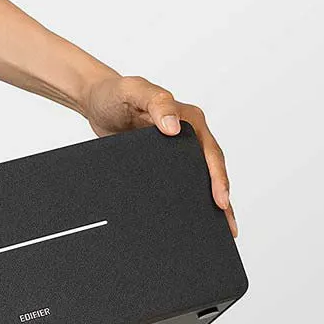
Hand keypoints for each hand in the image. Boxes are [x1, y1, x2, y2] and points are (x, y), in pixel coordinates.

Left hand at [79, 74, 236, 236]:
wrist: (96, 102)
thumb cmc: (114, 94)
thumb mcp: (134, 91)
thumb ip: (156, 102)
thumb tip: (174, 127)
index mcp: (189, 119)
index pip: (210, 153)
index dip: (218, 178)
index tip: (221, 200)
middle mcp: (188, 135)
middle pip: (211, 172)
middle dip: (222, 199)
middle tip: (228, 227)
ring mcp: (177, 151)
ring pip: (199, 181)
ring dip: (209, 205)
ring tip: (219, 232)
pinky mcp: (163, 163)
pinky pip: (179, 183)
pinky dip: (186, 201)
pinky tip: (188, 220)